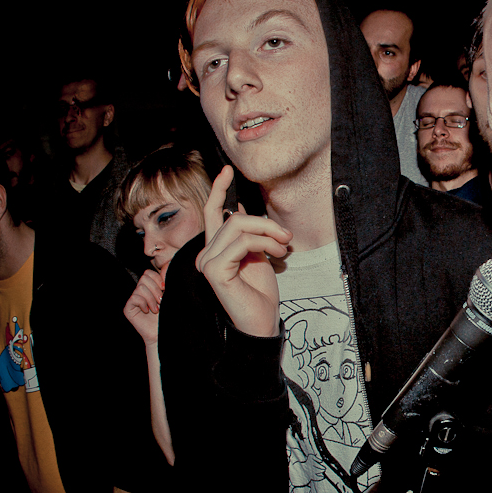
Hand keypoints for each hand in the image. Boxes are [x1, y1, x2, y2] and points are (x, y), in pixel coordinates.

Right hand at [123, 266, 167, 345]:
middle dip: (155, 289)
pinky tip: (147, 311)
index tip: (165, 289)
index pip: (148, 273)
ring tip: (156, 309)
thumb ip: (165, 284)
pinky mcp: (128, 308)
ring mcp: (133, 300)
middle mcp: (140, 292)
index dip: (157, 278)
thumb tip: (165, 271)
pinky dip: (143, 303)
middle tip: (160, 301)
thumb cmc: (168, 316)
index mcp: (149, 288)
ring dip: (151, 298)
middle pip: (144, 277)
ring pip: (140, 287)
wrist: (163, 332)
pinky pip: (134, 298)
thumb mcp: (169, 297)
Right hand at [195, 166, 290, 336]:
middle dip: (264, 222)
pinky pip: (240, 242)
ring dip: (267, 232)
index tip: (228, 170)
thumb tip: (240, 208)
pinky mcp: (213, 270)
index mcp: (215, 249)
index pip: (212, 213)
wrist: (262, 322)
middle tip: (286, 236)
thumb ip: (249, 235)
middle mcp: (205, 254)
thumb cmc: (261, 293)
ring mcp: (206, 262)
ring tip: (283, 246)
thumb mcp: (258, 255)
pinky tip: (276, 253)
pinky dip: (262, 243)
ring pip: (237, 226)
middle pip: (232, 218)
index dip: (218, 190)